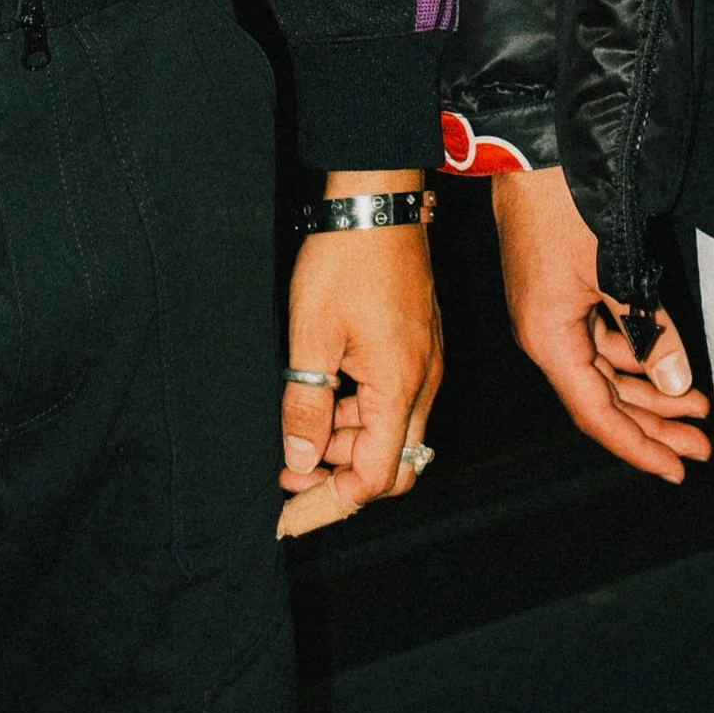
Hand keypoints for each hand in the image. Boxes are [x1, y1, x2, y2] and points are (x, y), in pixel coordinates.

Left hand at [276, 172, 443, 539]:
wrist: (378, 200)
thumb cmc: (346, 258)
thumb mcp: (310, 335)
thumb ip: (306, 405)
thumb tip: (300, 463)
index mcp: (400, 386)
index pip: (374, 477)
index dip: (329, 503)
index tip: (288, 512)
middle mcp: (423, 383)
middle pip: (393, 465)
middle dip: (342, 480)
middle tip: (291, 476)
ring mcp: (425, 365)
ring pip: (392, 434)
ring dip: (347, 445)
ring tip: (296, 429)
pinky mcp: (418, 348)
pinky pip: (394, 403)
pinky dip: (358, 415)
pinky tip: (321, 397)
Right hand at [493, 165, 711, 483]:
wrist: (534, 147)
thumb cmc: (564, 204)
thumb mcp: (616, 271)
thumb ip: (650, 332)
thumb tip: (676, 383)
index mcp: (548, 339)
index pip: (597, 414)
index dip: (637, 446)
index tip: (675, 468)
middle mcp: (546, 334)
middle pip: (603, 398)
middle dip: (653, 423)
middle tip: (698, 443)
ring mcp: (553, 311)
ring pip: (605, 368)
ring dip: (650, 388)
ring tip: (694, 404)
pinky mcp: (563, 288)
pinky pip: (602, 337)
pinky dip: (637, 352)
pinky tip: (667, 360)